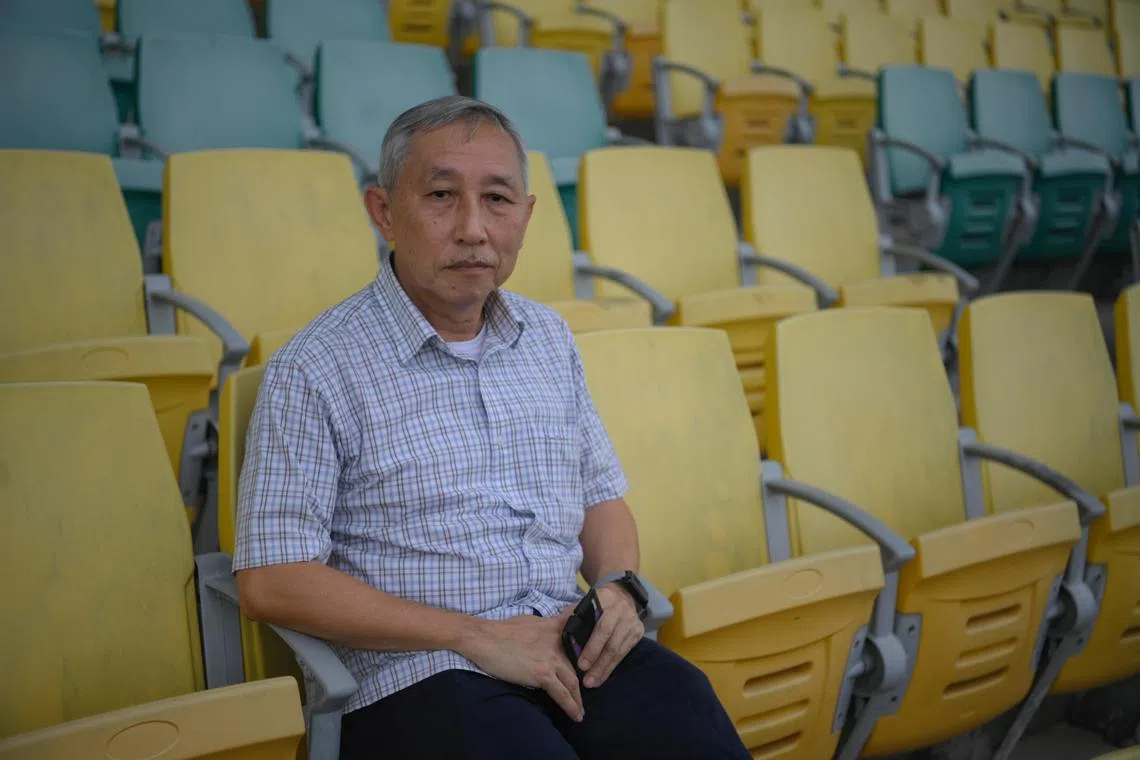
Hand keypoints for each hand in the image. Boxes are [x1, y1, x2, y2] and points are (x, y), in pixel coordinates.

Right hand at [459, 610, 584, 721]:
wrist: (485, 638)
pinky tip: (576, 714)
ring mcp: (551, 658)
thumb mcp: (529, 621)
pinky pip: (562, 693)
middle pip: (576, 666)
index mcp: (554, 627)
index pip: (579, 637)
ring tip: (580, 710)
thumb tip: (548, 636)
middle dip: (581, 683)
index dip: (588, 652)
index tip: (593, 664)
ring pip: (572, 682)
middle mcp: (557, 642)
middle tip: (583, 695)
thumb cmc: (501, 631)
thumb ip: (545, 628)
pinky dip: (571, 706)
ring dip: (578, 699)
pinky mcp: (542, 673)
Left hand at [577, 584, 643, 688]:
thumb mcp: (584, 603)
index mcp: (606, 600)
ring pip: (618, 650)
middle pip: (611, 642)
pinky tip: (602, 677)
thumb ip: (571, 616)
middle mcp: (622, 611)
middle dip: (597, 662)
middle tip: (586, 680)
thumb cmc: (596, 604)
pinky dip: (612, 666)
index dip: (591, 647)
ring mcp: (632, 622)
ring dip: (604, 669)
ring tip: (592, 683)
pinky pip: (624, 653)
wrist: (622, 595)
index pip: (600, 627)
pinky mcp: (638, 633)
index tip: (581, 664)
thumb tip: (556, 633)